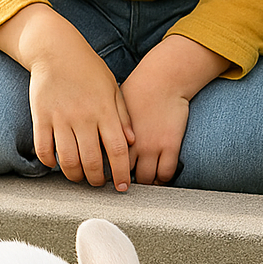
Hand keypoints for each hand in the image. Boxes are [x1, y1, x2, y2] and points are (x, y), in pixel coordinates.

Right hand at [0, 4, 134, 188]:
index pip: (118, 150)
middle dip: (97, 180)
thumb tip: (132, 142)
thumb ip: (123, 115)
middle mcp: (83, 117)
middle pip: (92, 161)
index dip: (122, 173)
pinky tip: (56, 164)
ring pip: (68, 160)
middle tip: (99, 184)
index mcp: (104, 111)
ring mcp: (60, 118)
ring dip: (75, 175)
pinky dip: (50, 162)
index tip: (123, 187)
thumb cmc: (88, 69)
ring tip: (80, 177)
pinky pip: (44, 148)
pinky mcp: (40, 117)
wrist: (55, 49)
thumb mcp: (112, 88)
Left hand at [120, 34, 226, 184]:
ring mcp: (152, 146)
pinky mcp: (170, 146)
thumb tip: (92, 135)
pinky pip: (166, 173)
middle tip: (124, 184)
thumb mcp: (111, 105)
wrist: (164, 79)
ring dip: (143, 183)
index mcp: (114, 134)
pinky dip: (162, 179)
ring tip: (142, 183)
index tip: (107, 177)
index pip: (105, 163)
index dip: (106, 173)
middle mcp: (132, 143)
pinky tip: (159, 177)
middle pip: (123, 175)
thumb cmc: (138, 88)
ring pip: (145, 179)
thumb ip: (105, 125)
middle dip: (122, 182)